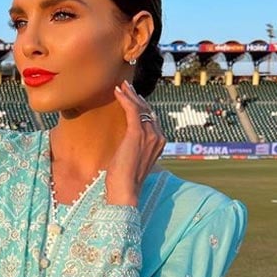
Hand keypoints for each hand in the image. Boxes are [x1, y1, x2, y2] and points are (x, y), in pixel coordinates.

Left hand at [105, 80, 165, 205]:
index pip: (151, 119)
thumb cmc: (125, 181)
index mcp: (159, 144)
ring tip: (122, 85)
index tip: (133, 98)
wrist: (125, 191)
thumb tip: (127, 146)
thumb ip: (135, 150)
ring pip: (140, 107)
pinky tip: (117, 91)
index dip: (142, 107)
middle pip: (147, 110)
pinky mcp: (136, 134)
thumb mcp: (133, 161)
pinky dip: (125, 99)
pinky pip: (132, 110)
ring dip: (130, 94)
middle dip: (137, 97)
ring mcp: (149, 135)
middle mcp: (158, 137)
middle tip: (127, 86)